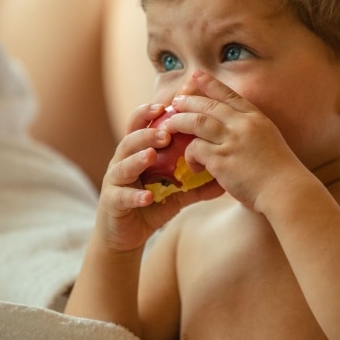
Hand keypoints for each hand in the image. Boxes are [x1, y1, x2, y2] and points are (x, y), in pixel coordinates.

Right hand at [97, 103, 221, 251]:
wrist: (127, 234)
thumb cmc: (153, 204)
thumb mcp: (177, 191)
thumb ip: (198, 182)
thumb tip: (227, 177)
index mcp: (137, 152)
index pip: (139, 125)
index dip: (148, 113)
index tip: (165, 106)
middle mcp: (122, 162)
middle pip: (130, 140)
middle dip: (147, 134)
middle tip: (166, 133)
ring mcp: (115, 182)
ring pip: (123, 166)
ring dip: (137, 159)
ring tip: (152, 156)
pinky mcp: (112, 203)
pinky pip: (122, 197)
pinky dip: (135, 196)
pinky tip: (147, 197)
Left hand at [165, 71, 308, 209]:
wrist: (287, 191)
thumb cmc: (281, 174)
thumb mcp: (270, 141)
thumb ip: (251, 132)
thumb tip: (232, 131)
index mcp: (256, 118)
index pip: (229, 95)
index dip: (210, 83)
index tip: (196, 75)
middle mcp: (243, 124)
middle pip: (209, 105)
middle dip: (188, 101)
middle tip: (176, 102)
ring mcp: (232, 140)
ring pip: (196, 121)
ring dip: (179, 122)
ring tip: (169, 126)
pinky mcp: (221, 159)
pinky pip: (195, 149)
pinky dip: (189, 155)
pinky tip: (192, 164)